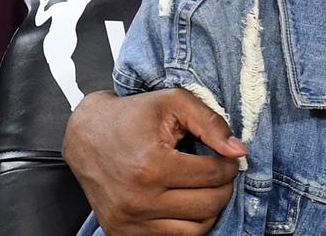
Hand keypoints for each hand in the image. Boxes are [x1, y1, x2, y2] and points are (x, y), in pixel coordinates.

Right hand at [63, 89, 247, 235]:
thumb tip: (239, 151)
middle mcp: (138, 200)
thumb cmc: (132, 116)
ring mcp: (128, 222)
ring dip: (209, 208)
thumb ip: (210, 123)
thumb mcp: (174, 103)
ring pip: (196, 229)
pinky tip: (186, 201)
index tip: (229, 158)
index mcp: (151, 167)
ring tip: (204, 187)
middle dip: (224, 187)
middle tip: (220, 172)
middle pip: (209, 205)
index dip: (230, 165)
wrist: (86, 135)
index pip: (213, 176)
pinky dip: (187, 223)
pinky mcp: (122, 233)